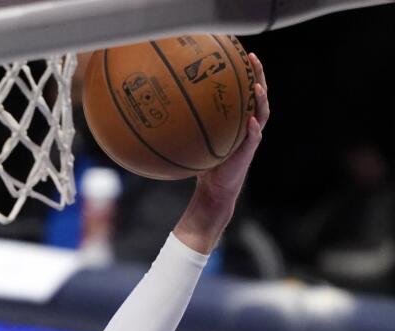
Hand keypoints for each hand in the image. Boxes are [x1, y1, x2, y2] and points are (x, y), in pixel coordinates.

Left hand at [198, 52, 269, 198]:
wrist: (214, 187)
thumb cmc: (203, 161)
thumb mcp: (193, 138)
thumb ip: (185, 123)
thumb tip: (160, 107)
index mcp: (238, 116)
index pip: (244, 88)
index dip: (244, 70)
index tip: (240, 51)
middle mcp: (249, 122)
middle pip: (258, 93)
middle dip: (258, 74)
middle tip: (253, 58)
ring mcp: (252, 136)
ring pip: (263, 112)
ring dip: (261, 98)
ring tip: (257, 86)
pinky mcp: (249, 151)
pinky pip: (255, 138)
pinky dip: (254, 129)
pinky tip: (252, 121)